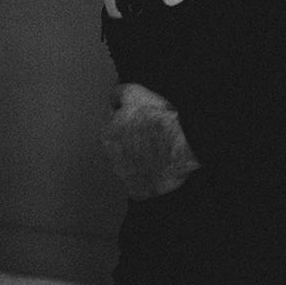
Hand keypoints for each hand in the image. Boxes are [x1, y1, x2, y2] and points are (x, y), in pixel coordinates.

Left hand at [100, 83, 200, 199]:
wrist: (179, 143)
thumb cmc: (158, 119)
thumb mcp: (134, 92)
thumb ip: (118, 94)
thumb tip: (113, 97)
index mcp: (106, 135)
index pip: (113, 126)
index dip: (130, 121)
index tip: (142, 120)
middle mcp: (110, 159)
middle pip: (120, 149)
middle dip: (131, 143)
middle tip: (152, 135)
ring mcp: (124, 177)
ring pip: (129, 168)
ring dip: (139, 161)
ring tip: (158, 152)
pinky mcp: (138, 191)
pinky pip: (140, 186)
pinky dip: (148, 179)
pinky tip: (159, 168)